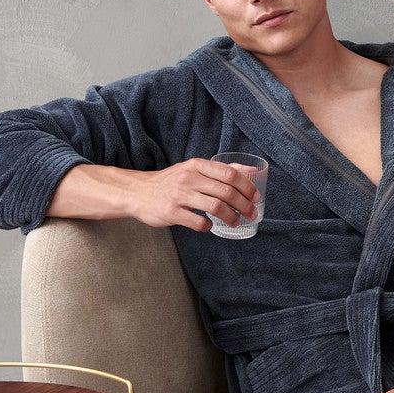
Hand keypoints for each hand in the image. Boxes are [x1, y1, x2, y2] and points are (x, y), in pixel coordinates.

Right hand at [128, 159, 260, 232]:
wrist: (138, 192)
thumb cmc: (171, 182)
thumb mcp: (194, 169)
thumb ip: (221, 170)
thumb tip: (251, 171)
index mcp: (196, 165)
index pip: (229, 174)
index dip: (247, 187)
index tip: (255, 197)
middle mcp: (189, 178)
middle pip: (226, 191)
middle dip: (244, 205)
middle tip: (251, 213)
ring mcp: (179, 195)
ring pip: (215, 207)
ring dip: (231, 217)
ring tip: (236, 222)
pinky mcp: (171, 212)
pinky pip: (198, 222)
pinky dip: (208, 226)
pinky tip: (209, 226)